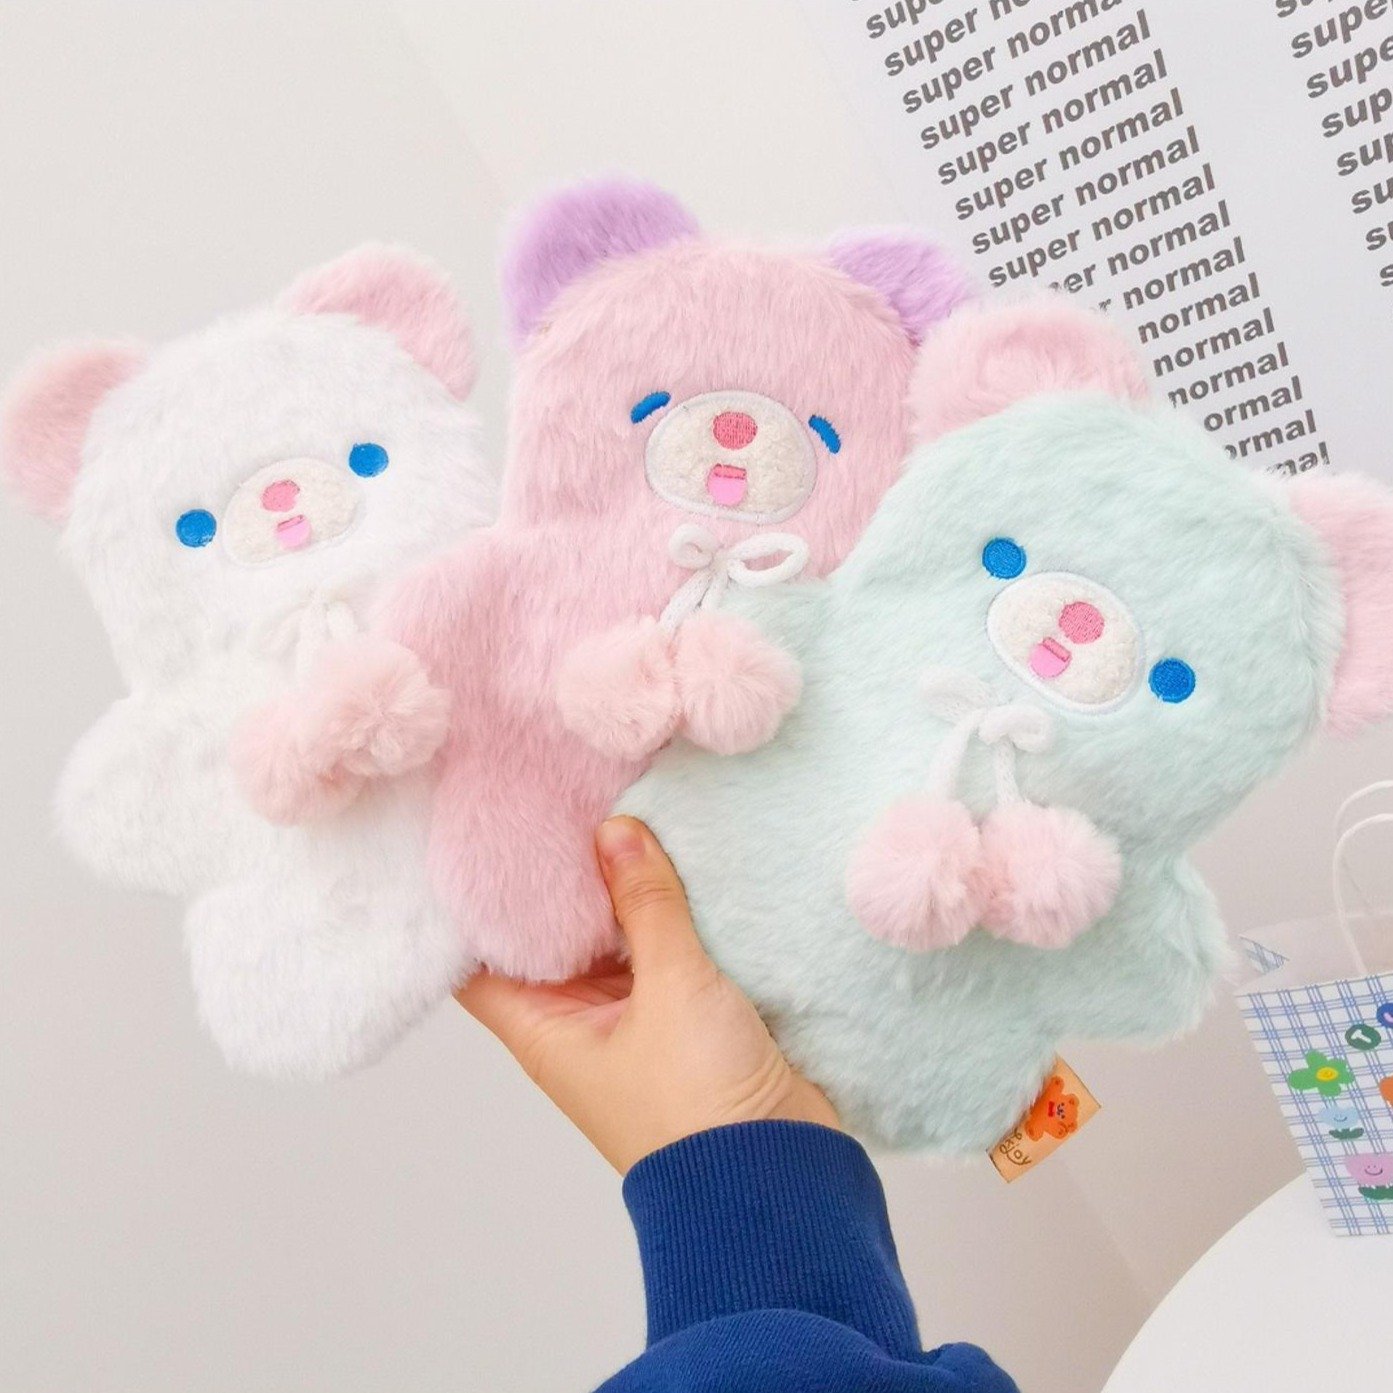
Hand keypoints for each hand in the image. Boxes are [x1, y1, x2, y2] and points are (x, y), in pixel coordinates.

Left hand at [456, 816, 839, 1172]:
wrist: (779, 1178)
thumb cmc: (700, 1104)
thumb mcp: (673, 988)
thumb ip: (647, 905)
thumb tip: (613, 832)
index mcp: (546, 1031)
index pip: (480, 962)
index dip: (477, 906)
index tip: (489, 842)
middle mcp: (579, 1026)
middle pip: (551, 941)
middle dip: (561, 882)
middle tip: (566, 805)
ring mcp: (633, 1023)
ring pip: (612, 944)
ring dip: (621, 895)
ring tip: (622, 817)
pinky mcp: (684, 1020)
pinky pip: (664, 955)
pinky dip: (667, 916)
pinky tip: (677, 862)